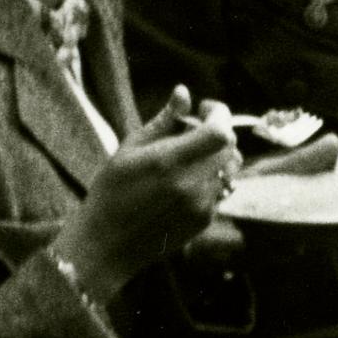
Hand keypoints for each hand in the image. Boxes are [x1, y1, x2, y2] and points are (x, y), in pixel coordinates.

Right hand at [62, 94, 239, 300]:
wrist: (106, 245)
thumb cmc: (111, 191)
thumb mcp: (129, 149)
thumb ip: (163, 121)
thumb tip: (184, 92)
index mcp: (170, 162)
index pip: (220, 130)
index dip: (219, 113)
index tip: (203, 108)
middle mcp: (192, 185)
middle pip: (229, 146)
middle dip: (216, 131)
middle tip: (192, 130)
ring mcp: (202, 205)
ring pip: (231, 168)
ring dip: (218, 154)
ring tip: (191, 155)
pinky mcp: (205, 221)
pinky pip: (222, 189)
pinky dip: (213, 177)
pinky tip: (187, 179)